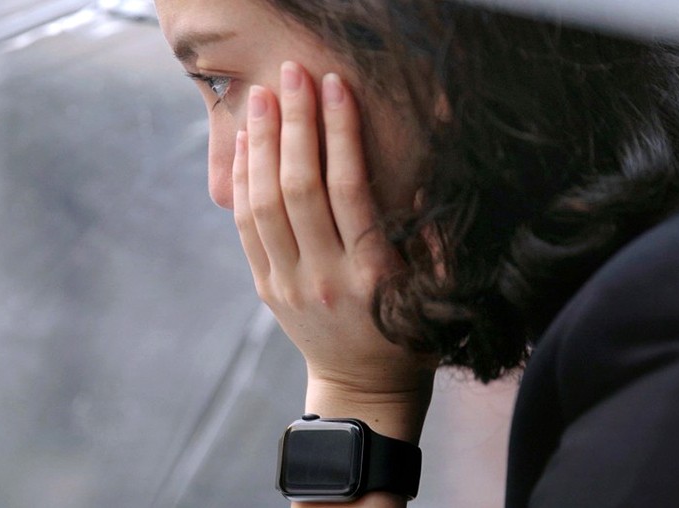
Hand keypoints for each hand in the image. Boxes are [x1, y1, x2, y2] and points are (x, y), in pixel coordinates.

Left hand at [234, 61, 437, 430]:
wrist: (363, 390)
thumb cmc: (408, 333)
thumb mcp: (435, 291)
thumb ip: (429, 236)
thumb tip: (416, 175)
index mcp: (373, 275)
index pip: (349, 190)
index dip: (340, 133)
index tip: (336, 87)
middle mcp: (325, 277)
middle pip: (299, 189)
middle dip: (294, 125)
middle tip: (292, 76)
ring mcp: (289, 284)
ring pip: (263, 204)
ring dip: (260, 146)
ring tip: (261, 98)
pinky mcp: (266, 288)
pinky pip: (246, 227)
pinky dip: (242, 182)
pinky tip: (246, 145)